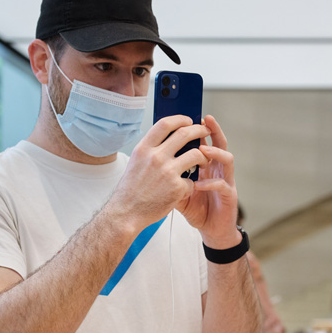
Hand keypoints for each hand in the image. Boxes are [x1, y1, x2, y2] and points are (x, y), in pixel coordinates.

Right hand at [108, 115, 210, 231]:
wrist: (126, 212)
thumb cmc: (131, 190)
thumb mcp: (136, 162)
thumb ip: (151, 150)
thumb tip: (168, 139)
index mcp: (144, 148)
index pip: (165, 124)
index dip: (180, 119)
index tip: (188, 121)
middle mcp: (156, 156)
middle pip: (184, 134)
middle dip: (199, 130)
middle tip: (204, 132)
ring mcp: (167, 171)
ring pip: (196, 154)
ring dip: (204, 156)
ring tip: (204, 161)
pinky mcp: (177, 187)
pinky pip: (192, 181)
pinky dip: (190, 185)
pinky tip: (184, 191)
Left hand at [176, 115, 239, 248]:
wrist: (212, 231)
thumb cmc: (198, 210)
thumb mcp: (179, 193)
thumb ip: (170, 178)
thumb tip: (152, 166)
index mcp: (207, 166)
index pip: (205, 142)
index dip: (200, 130)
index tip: (190, 118)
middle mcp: (219, 170)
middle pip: (220, 144)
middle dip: (214, 130)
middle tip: (205, 121)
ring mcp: (226, 182)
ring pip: (227, 160)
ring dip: (215, 153)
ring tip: (203, 150)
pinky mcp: (230, 196)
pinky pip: (222, 184)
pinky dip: (210, 183)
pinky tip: (199, 183)